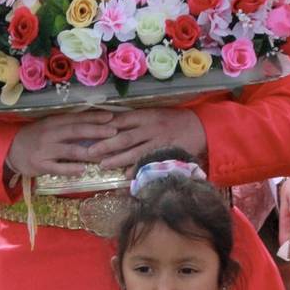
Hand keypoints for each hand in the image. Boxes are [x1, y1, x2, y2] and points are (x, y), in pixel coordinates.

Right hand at [6, 111, 115, 176]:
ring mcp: (45, 150)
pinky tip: (83, 170)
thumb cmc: (34, 137)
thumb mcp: (49, 127)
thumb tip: (93, 122)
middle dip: (96, 131)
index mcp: (53, 122)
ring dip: (88, 152)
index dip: (94, 117)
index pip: (77, 118)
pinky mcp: (40, 165)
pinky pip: (57, 167)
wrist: (9, 150)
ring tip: (104, 154)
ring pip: (70, 150)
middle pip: (76, 131)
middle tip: (114, 131)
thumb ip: (67, 125)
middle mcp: (50, 134)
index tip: (111, 116)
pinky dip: (70, 169)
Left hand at [85, 108, 205, 169]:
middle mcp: (150, 128)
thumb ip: (135, 119)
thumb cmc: (173, 119)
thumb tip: (110, 123)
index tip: (89, 131)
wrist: (200, 127)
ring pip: (134, 152)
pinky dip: (137, 169)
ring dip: (117, 159)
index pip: (121, 120)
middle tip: (89, 152)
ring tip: (103, 165)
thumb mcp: (153, 113)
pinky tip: (125, 175)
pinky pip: (149, 162)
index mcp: (146, 115)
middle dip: (106, 145)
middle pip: (124, 137)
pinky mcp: (166, 153)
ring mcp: (158, 142)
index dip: (104, 126)